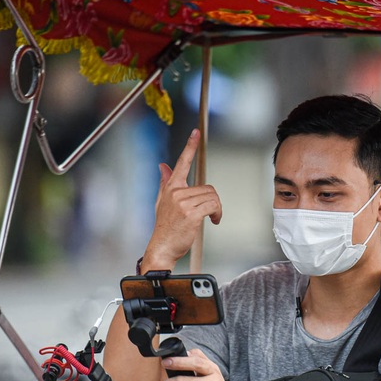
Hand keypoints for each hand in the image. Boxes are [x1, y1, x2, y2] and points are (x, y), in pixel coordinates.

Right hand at [142, 129, 222, 269]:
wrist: (162, 247)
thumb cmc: (165, 227)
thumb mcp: (162, 202)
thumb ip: (165, 183)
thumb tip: (163, 166)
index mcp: (171, 188)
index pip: (182, 163)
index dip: (190, 146)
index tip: (196, 132)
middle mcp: (176, 192)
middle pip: (208, 187)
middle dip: (213, 201)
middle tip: (211, 213)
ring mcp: (183, 203)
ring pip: (212, 197)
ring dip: (217, 209)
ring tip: (211, 218)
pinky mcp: (191, 214)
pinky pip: (214, 206)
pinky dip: (218, 214)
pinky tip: (214, 221)